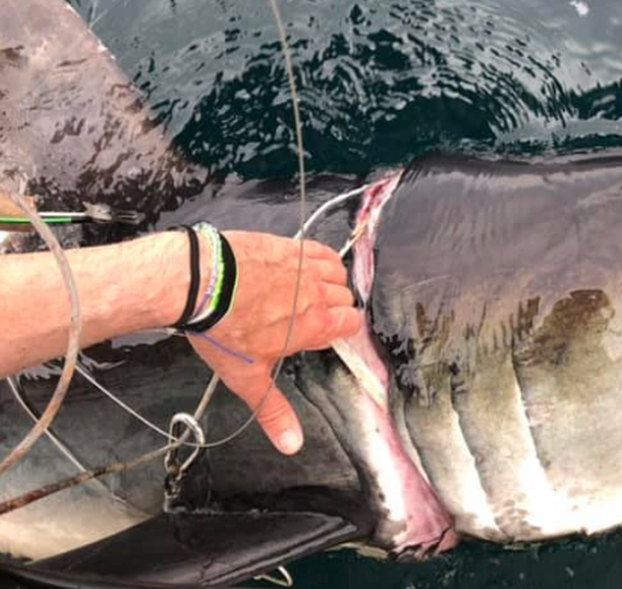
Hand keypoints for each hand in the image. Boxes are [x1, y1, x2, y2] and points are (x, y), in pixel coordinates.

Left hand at [187, 232, 361, 454]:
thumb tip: (293, 446)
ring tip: (306, 291)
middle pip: (345, 298)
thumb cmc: (223, 330)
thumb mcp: (248, 378)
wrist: (200, 281)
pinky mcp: (289, 245)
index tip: (321, 335)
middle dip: (333, 307)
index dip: (340, 329)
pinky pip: (320, 251)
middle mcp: (317, 294)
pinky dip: (320, 259)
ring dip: (328, 282)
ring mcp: (304, 266)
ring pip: (337, 274)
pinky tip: (304, 266)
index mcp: (314, 326)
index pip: (351, 323)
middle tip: (307, 317)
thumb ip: (274, 411)